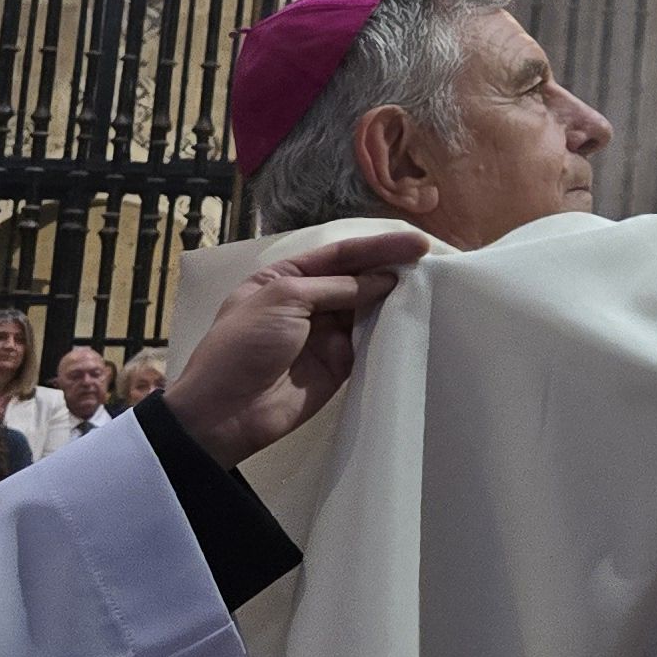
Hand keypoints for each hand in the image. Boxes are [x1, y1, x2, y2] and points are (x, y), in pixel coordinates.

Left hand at [156, 227, 430, 468]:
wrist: (226, 412)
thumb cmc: (243, 345)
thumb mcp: (282, 299)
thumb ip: (337, 287)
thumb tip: (384, 280)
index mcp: (285, 278)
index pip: (339, 256)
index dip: (377, 247)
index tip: (417, 244)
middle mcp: (308, 302)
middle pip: (357, 279)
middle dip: (390, 269)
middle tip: (429, 262)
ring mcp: (325, 334)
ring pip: (367, 309)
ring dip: (393, 299)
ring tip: (430, 287)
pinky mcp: (339, 365)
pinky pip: (370, 343)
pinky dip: (390, 332)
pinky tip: (413, 319)